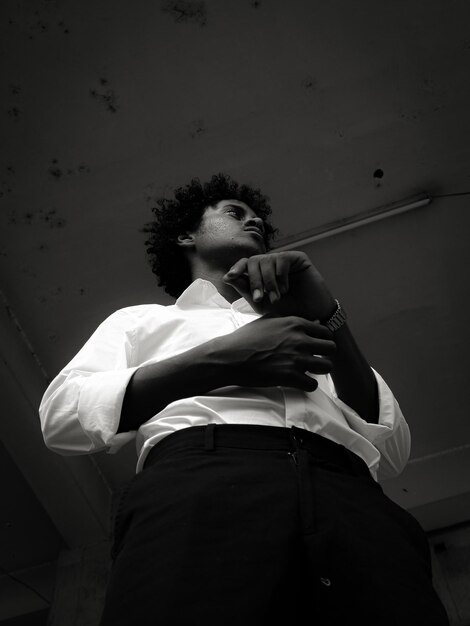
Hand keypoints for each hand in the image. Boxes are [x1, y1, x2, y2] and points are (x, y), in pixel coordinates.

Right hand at [213, 314, 335, 391]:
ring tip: (308, 371)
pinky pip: (313, 384)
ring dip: (319, 371)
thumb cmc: (246, 338)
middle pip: (331, 349)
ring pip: (327, 367)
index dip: (322, 340)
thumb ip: (292, 320)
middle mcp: (299, 339)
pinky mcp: (290, 376)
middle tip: (315, 360)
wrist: (229, 356)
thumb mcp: (269, 320)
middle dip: (324, 355)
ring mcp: (296, 358)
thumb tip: (314, 321)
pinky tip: (298, 382)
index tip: (316, 347)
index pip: (326, 332)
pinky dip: (307, 385)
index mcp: (296, 324)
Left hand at [222, 251, 336, 320]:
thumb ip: (246, 290)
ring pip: (266, 260)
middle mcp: (271, 265)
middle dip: (254, 280)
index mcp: (261, 274)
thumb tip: (227, 276)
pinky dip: (281, 275)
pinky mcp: (298, 258)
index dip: (236, 268)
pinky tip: (286, 288)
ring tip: (277, 297)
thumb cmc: (287, 312)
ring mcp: (284, 260)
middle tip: (260, 297)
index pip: (244, 264)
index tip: (229, 277)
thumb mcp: (261, 304)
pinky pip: (282, 259)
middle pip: (253, 261)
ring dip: (269, 281)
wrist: (311, 317)